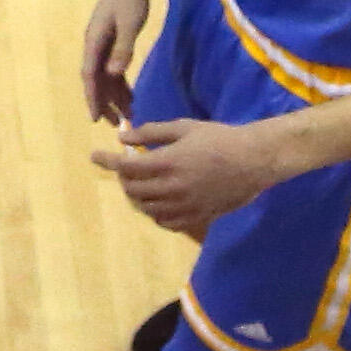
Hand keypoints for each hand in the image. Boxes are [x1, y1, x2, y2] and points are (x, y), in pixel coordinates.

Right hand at [79, 0, 152, 124]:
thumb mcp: (131, 23)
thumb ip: (123, 49)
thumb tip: (113, 75)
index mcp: (94, 41)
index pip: (90, 76)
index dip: (93, 98)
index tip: (96, 119)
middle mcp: (94, 44)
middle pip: (96, 80)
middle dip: (105, 103)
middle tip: (118, 125)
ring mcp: (102, 43)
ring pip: (105, 76)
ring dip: (115, 95)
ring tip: (129, 114)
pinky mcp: (111, 40)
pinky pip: (113, 68)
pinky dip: (120, 83)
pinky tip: (130, 95)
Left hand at [92, 119, 284, 239]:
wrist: (256, 159)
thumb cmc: (220, 138)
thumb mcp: (184, 128)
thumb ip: (151, 132)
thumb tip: (122, 137)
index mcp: (168, 163)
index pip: (126, 167)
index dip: (107, 162)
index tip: (95, 156)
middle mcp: (173, 188)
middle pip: (133, 190)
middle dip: (124, 178)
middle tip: (127, 168)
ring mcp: (186, 205)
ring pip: (147, 209)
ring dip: (138, 197)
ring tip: (141, 185)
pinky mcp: (198, 217)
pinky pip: (167, 223)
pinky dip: (156, 214)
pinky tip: (159, 203)